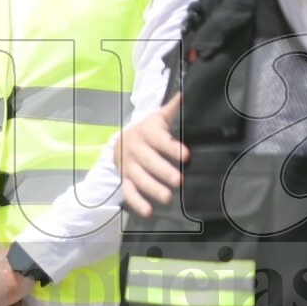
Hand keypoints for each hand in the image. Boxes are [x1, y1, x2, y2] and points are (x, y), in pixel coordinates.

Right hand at [115, 93, 188, 216]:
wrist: (120, 141)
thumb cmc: (147, 130)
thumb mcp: (157, 118)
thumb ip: (171, 109)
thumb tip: (186, 94)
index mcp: (146, 133)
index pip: (160, 141)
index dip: (172, 148)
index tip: (187, 156)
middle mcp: (135, 150)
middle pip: (149, 162)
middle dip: (163, 172)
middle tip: (179, 181)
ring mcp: (129, 166)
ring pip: (139, 178)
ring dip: (152, 188)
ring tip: (167, 198)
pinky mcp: (125, 179)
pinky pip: (129, 192)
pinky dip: (137, 202)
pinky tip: (149, 212)